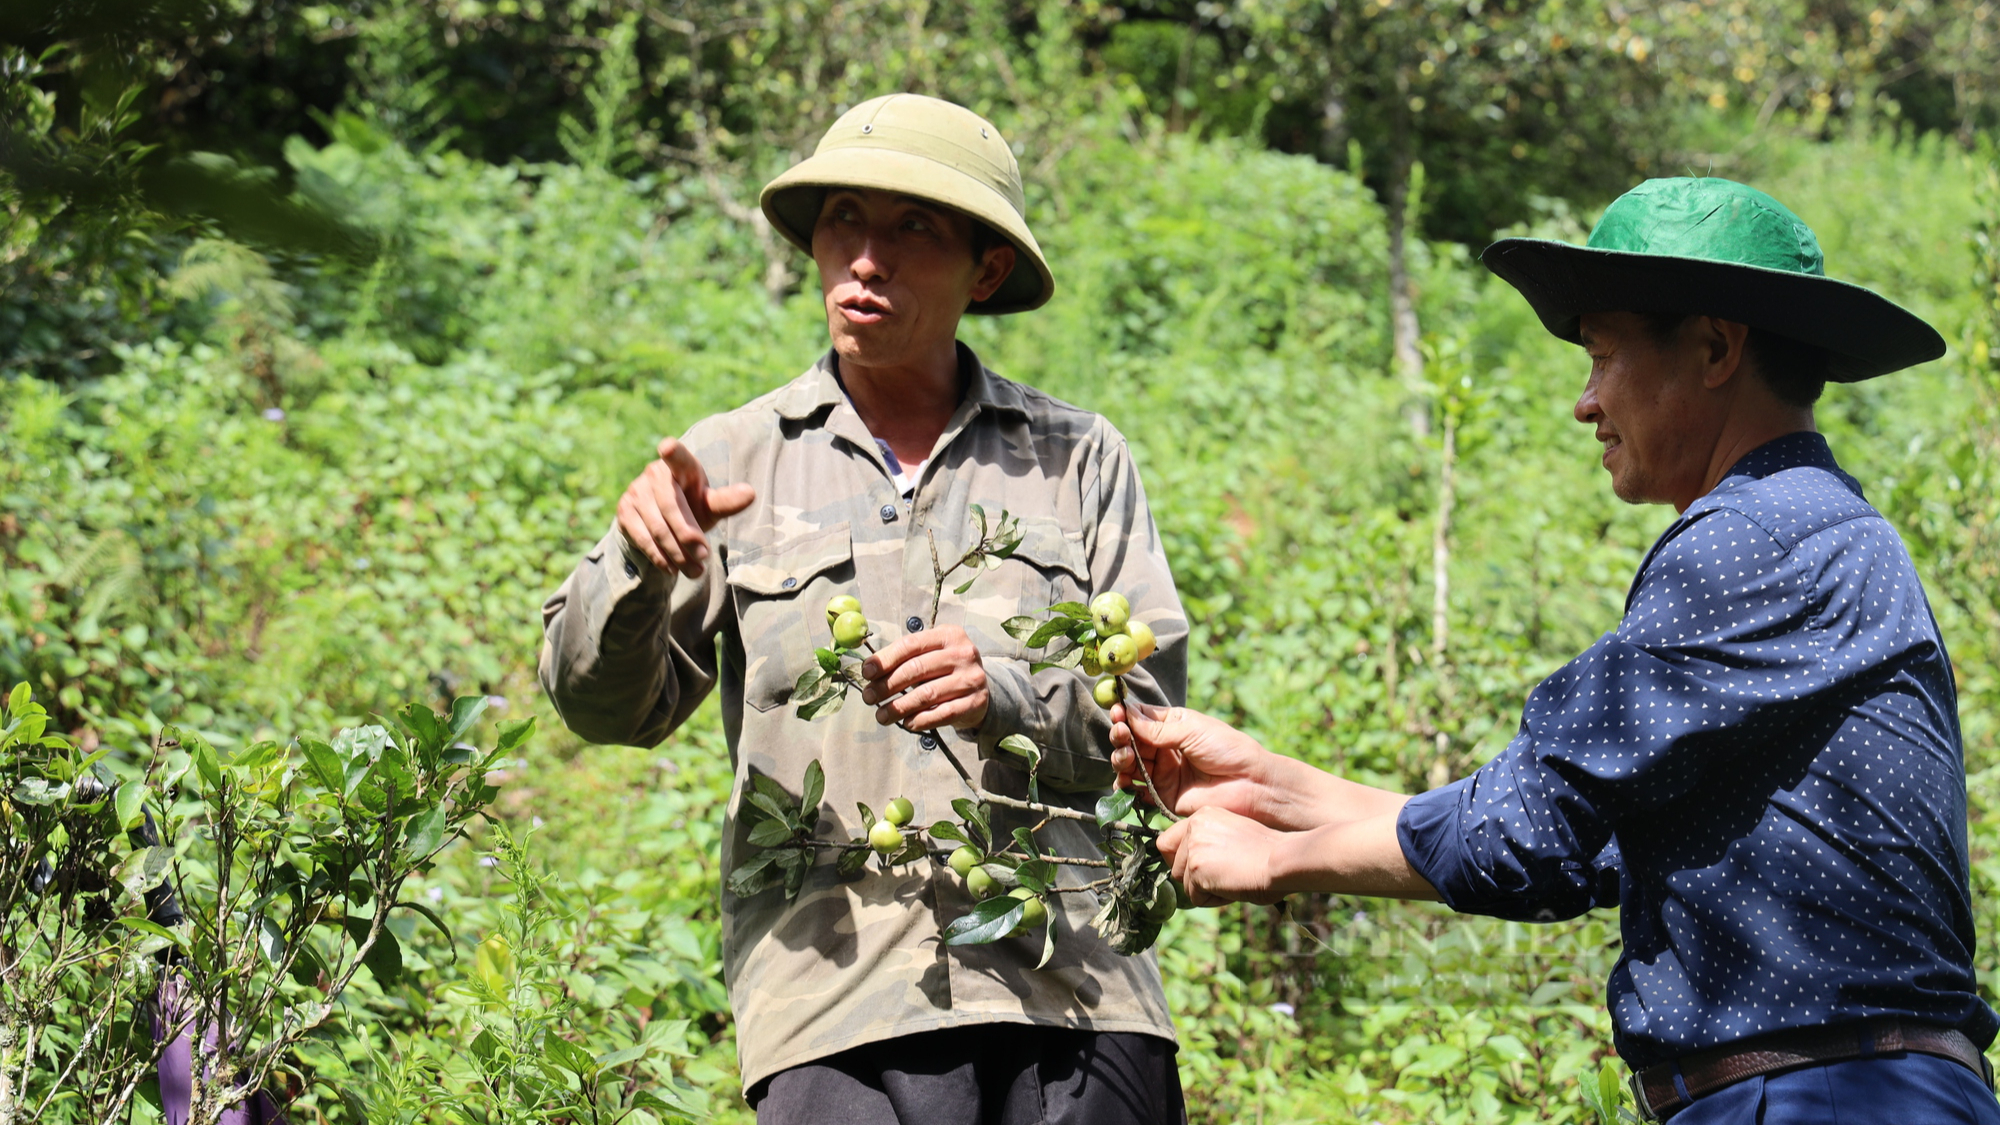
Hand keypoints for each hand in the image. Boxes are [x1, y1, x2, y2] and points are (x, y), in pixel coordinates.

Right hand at [615, 438, 755, 578]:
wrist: (661, 519)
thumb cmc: (693, 505)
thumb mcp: (710, 504)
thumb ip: (726, 501)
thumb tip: (751, 493)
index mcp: (681, 465)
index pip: (676, 455)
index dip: (672, 452)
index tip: (667, 448)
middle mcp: (654, 473)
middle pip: (671, 507)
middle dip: (688, 535)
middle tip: (705, 556)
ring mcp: (636, 491)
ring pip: (657, 528)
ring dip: (678, 554)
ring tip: (696, 571)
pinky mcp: (625, 511)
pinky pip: (642, 538)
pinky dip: (659, 557)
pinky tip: (673, 568)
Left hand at [859, 626, 989, 731]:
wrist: (980, 690)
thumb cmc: (945, 670)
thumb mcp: (930, 655)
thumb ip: (905, 658)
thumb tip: (870, 670)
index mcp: (949, 635)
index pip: (910, 645)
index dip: (885, 660)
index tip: (866, 674)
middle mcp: (963, 654)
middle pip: (916, 669)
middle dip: (887, 685)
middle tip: (869, 697)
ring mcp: (971, 679)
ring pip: (927, 694)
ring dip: (899, 707)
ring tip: (881, 716)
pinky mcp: (975, 703)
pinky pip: (942, 713)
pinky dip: (921, 720)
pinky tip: (907, 723)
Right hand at [1108, 701, 1279, 822]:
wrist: (1250, 785)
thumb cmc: (1228, 749)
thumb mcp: (1192, 730)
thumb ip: (1158, 728)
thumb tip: (1127, 712)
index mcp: (1173, 726)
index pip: (1140, 719)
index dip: (1126, 716)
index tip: (1117, 713)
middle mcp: (1164, 749)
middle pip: (1131, 742)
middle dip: (1121, 737)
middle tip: (1122, 736)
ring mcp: (1163, 773)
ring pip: (1129, 765)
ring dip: (1121, 759)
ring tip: (1126, 758)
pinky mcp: (1163, 796)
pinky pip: (1136, 791)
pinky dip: (1125, 786)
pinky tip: (1125, 781)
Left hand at [1156, 807, 1287, 905]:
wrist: (1281, 860)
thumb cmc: (1268, 853)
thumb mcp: (1232, 836)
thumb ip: (1208, 844)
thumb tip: (1189, 868)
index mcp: (1203, 815)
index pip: (1167, 842)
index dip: (1180, 861)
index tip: (1200, 870)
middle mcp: (1193, 826)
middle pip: (1174, 866)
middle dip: (1194, 879)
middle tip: (1224, 877)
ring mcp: (1192, 847)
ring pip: (1184, 885)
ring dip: (1206, 891)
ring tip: (1232, 881)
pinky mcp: (1196, 867)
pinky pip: (1196, 898)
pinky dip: (1214, 900)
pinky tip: (1233, 888)